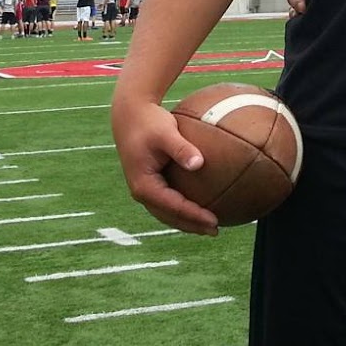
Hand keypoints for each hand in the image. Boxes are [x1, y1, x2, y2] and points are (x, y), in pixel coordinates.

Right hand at [110, 97, 218, 235]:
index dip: (194, 215)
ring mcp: (144, 189)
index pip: (173, 207)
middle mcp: (141, 192)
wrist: (130, 114)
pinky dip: (182, 208)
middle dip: (192, 226)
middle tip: (216, 231)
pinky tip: (200, 206)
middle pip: (169, 216)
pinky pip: (168, 201)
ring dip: (187, 221)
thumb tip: (199, 163)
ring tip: (209, 226)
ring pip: (167, 213)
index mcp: (144, 185)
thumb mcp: (166, 132)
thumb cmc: (149, 121)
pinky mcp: (149, 183)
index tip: (214, 220)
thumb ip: (181, 148)